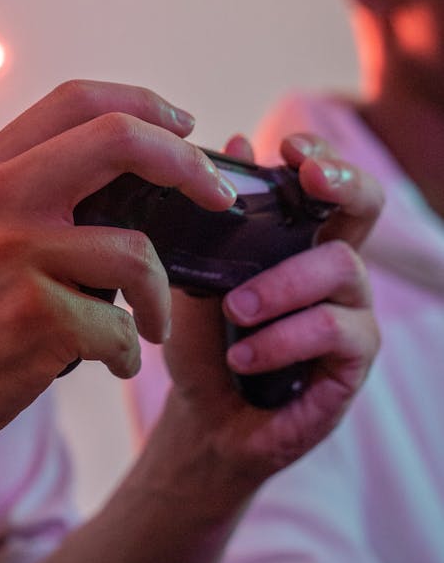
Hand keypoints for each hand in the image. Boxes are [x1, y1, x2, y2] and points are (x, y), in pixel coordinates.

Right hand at [0, 80, 237, 458]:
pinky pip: (120, 328)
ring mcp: (13, 257)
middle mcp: (0, 198)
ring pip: (136, 252)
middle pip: (120, 139)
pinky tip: (114, 363)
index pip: (79, 99)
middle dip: (189, 167)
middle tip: (219, 200)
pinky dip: (129, 353)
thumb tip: (138, 174)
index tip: (186, 130)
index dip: (147, 104)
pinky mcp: (31, 320)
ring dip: (161, 300)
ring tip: (150, 326)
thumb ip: (33, 187)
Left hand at [163, 132, 382, 482]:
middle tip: (310, 179)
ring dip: (283, 284)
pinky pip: (335, 331)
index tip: (289, 147)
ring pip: (343, 267)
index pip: (327, 182)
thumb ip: (216, 223)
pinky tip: (244, 357)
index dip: (320, 155)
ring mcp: (351, 312)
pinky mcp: (353, 362)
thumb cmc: (204, 344)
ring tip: (234, 310)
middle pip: (368, 205)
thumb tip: (237, 142)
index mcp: (299, 241)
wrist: (202, 420)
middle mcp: (334, 269)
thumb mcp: (195, 278)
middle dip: (342, 182)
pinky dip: (283, 339)